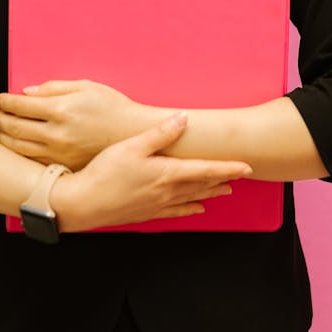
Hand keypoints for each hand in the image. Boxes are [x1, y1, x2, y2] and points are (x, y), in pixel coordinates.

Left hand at [0, 80, 140, 170]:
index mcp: (60, 110)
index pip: (20, 105)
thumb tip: (28, 92)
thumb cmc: (112, 107)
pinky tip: (18, 146)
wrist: (135, 134)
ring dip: (5, 137)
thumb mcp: (85, 87)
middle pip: (15, 127)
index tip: (0, 98)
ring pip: (20, 148)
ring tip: (2, 129)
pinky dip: (19, 154)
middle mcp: (56, 133)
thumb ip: (53, 88)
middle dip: (2, 118)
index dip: (5, 101)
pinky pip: (34, 161)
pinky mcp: (64, 166)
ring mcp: (59, 153)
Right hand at [51, 111, 253, 231]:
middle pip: (202, 185)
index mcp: (167, 173)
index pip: (205, 170)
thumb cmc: (105, 172)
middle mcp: (167, 192)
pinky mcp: (146, 213)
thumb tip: (183, 118)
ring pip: (192, 198)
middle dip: (223, 180)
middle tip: (241, 176)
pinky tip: (196, 208)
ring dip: (211, 193)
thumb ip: (160, 133)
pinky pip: (176, 211)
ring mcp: (157, 205)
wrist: (84, 204)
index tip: (247, 167)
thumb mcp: (131, 146)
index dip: (227, 168)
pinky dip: (190, 208)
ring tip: (226, 191)